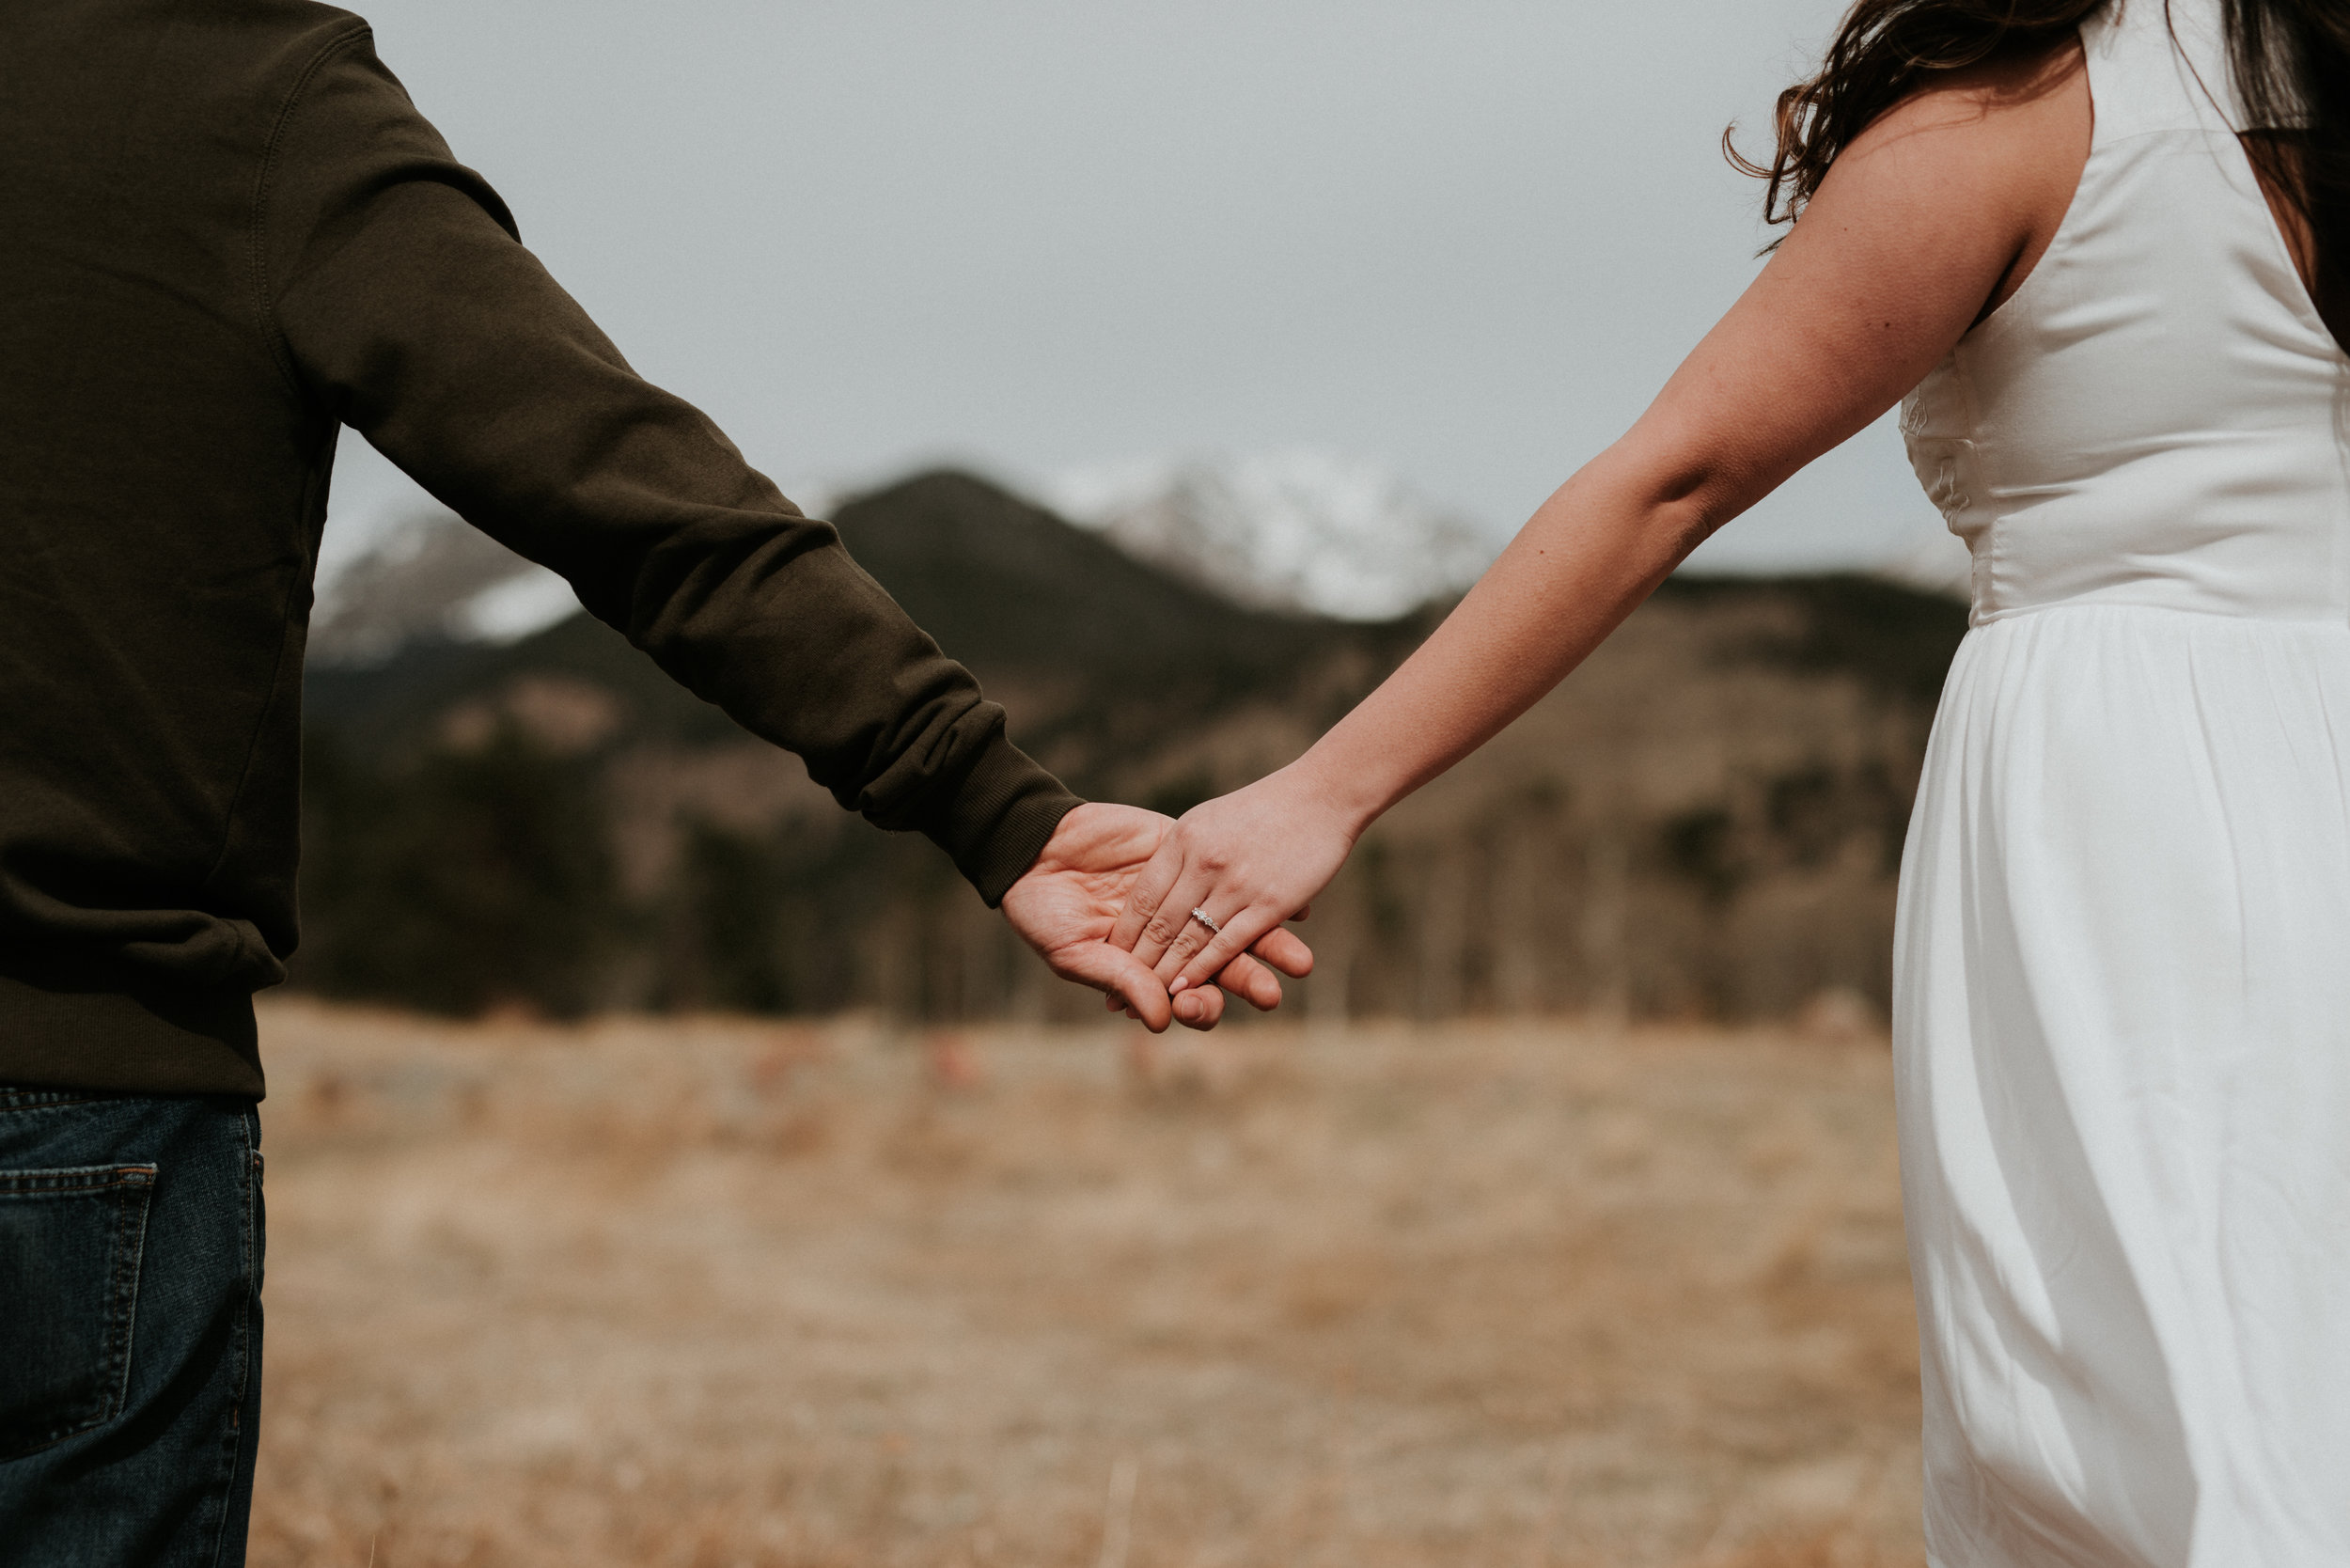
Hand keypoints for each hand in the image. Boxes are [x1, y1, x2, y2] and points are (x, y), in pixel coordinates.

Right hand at [1001, 802, 1315, 1031]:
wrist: (1033, 847)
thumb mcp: (1074, 952)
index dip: (1200, 1004)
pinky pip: (1228, 873)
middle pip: (1222, 964)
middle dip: (1247, 980)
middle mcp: (1175, 936)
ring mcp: (1185, 895)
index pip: (1186, 993)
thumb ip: (1122, 980)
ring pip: (1235, 922)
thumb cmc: (1043, 911)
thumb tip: (1162, 1019)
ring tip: (1297, 958)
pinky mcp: (1187, 855)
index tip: (1204, 1007)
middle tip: (1271, 994)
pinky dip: (1260, 889)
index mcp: (1148, 967)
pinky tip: (1294, 902)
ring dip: (1268, 942)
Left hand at [1108, 766, 1354, 997]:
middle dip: (1136, 964)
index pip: (1142, 897)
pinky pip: (1226, 944)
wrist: (1322, 796)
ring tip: (1146, 1000)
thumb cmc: (1266, 808)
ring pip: (1189, 940)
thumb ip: (1182, 852)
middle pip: (1160, 924)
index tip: (1110, 959)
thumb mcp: (1210, 820)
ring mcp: (1236, 884)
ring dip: (1164, 975)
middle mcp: (1204, 862)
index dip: (1125, 934)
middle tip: (1115, 994)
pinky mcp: (1269, 904)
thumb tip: (1156, 886)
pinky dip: (1202, 971)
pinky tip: (1184, 990)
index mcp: (1184, 839)